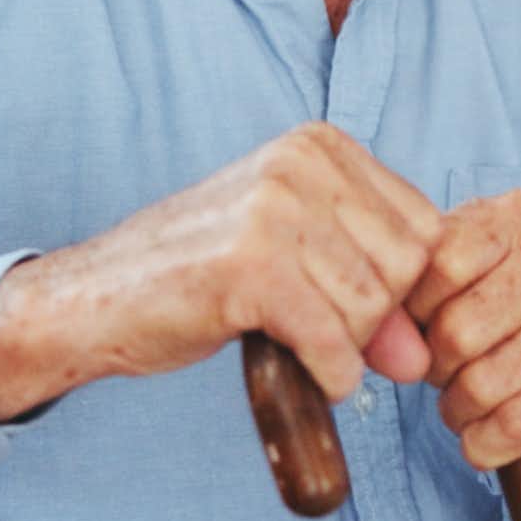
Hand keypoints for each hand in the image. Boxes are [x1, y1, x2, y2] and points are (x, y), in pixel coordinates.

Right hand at [0, 122, 441, 420]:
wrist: (95, 299)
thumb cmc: (199, 278)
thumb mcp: (298, 267)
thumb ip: (371, 300)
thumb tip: (422, 358)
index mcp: (319, 145)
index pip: (425, 226)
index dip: (403, 285)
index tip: (358, 309)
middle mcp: (300, 163)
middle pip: (406, 266)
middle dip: (376, 319)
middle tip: (321, 331)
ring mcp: (273, 209)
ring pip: (372, 306)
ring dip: (347, 349)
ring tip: (299, 345)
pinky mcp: (249, 266)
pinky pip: (332, 340)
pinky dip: (331, 374)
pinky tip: (310, 375)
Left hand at [406, 189, 520, 491]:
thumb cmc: (486, 316)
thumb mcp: (443, 281)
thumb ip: (405, 285)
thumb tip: (374, 326)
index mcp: (515, 215)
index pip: (439, 264)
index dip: (414, 311)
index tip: (419, 326)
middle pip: (457, 331)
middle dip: (435, 367)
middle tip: (444, 371)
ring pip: (482, 385)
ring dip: (458, 410)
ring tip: (465, 400)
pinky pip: (514, 424)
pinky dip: (485, 443)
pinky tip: (487, 434)